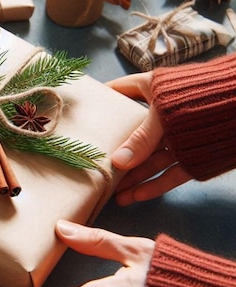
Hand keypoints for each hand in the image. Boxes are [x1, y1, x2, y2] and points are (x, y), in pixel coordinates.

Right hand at [107, 73, 191, 204]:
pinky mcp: (194, 155)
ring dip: (135, 178)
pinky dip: (156, 185)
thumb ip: (141, 139)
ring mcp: (178, 135)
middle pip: (133, 135)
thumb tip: (118, 163)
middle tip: (96, 168)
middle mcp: (163, 114)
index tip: (84, 110)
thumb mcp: (163, 113)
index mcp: (153, 89)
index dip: (102, 97)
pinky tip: (138, 197)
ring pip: (152, 159)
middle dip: (115, 153)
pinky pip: (171, 172)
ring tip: (116, 196)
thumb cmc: (201, 97)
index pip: (120, 90)